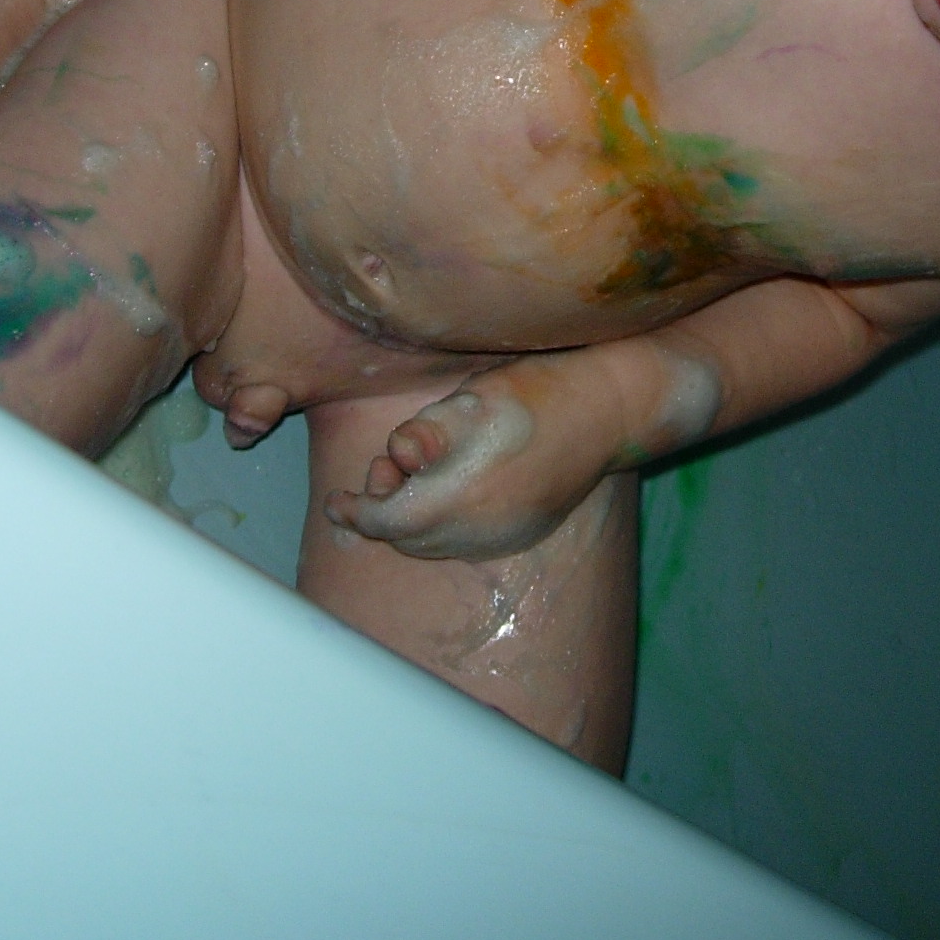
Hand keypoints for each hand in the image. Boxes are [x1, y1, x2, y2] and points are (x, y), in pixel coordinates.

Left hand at [321, 354, 631, 561]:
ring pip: (434, 545)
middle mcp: (478, 532)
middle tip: (381, 473)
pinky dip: (442, 526)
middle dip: (382, 513)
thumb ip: (423, 434)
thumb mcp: (468, 401)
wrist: (604, 410)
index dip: (354, 511)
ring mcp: (503, 538)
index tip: (335, 500)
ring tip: (415, 478)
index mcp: (457, 500)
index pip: (384, 522)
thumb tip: (396, 457)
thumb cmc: (533, 394)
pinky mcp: (522, 534)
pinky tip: (449, 493)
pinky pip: (465, 542)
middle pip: (406, 540)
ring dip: (412, 521)